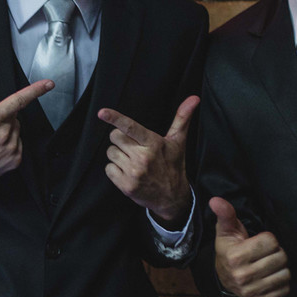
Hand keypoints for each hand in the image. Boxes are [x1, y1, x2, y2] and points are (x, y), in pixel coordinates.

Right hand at [0, 72, 52, 205]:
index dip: (35, 90)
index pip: (17, 101)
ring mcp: (10, 149)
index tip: (48, 84)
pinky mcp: (14, 160)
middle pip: (13, 116)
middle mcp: (2, 134)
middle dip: (3, 117)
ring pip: (17, 129)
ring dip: (7, 130)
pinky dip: (10, 143)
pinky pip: (18, 144)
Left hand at [98, 96, 198, 226]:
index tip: (102, 112)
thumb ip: (182, 118)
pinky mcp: (126, 186)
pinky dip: (115, 170)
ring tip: (132, 161)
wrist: (173, 198)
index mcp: (154, 143)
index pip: (131, 127)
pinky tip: (128, 172)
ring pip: (110, 152)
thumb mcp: (178, 141)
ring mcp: (134, 173)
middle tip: (133, 147)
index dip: (115, 118)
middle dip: (121, 140)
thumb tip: (194, 98)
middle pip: (115, 137)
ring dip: (118, 155)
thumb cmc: (173, 165)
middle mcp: (143, 158)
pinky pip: (108, 169)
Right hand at [210, 197, 289, 296]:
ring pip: (285, 274)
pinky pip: (285, 289)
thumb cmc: (229, 249)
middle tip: (264, 255)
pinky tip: (268, 278)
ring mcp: (251, 292)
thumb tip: (215, 200)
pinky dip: (280, 283)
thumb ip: (226, 214)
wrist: (224, 278)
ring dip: (279, 268)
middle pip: (281, 257)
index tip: (257, 242)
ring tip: (267, 266)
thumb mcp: (226, 230)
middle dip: (275, 253)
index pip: (271, 241)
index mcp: (235, 257)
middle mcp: (242, 276)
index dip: (267, 239)